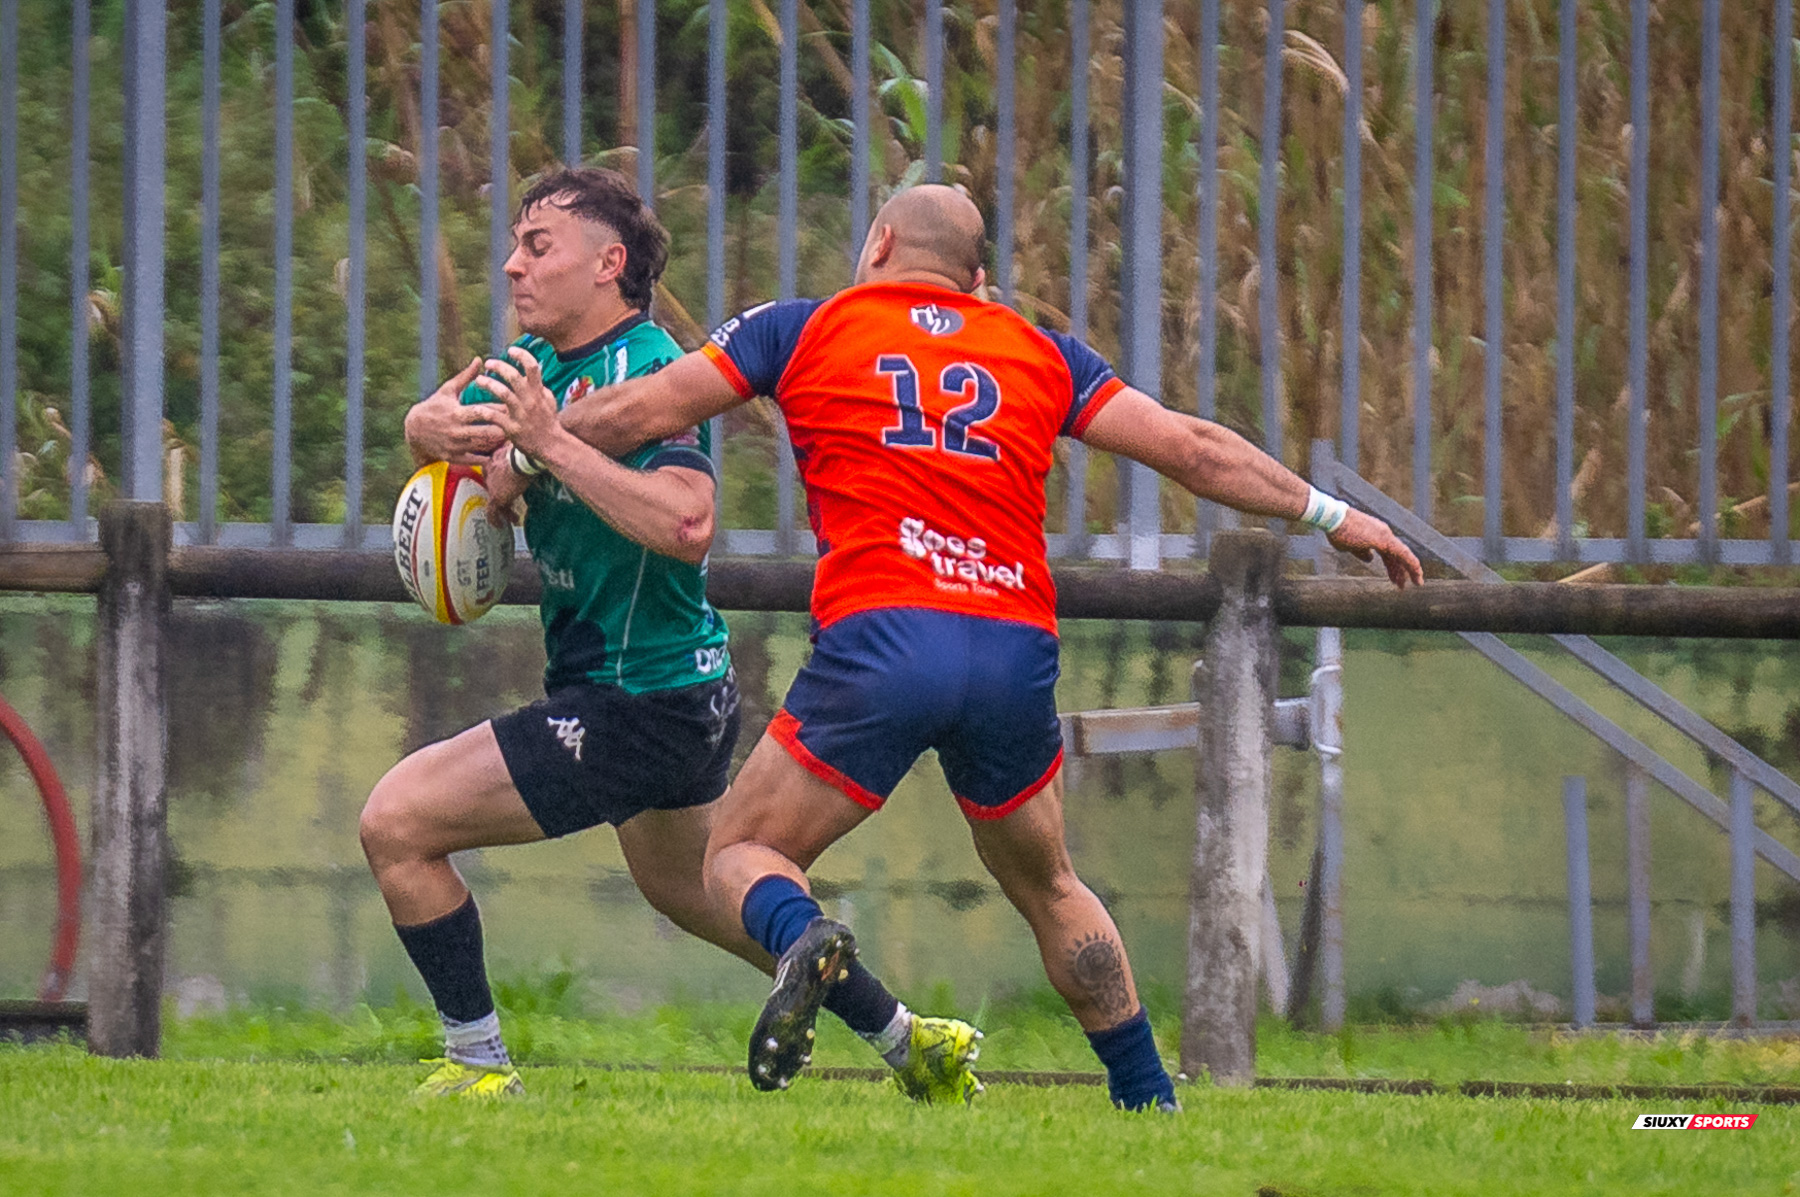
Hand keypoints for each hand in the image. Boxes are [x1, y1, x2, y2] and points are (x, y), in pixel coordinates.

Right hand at [404, 357, 505, 464]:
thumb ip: (466, 377)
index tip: (512, 408)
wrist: (414, 430)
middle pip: (486, 432)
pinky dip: (485, 457)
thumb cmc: (434, 406)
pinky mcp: (453, 457)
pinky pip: (474, 460)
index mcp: (456, 413)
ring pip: (482, 446)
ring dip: (497, 443)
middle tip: (518, 426)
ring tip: (512, 437)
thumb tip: (479, 360)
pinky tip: (496, 453)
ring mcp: (455, 445)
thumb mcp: (448, 390)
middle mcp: (456, 431)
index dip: (498, 410)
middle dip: (502, 429)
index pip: (481, 412)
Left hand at [473, 347, 566, 462]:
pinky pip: (495, 416)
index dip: (521, 355)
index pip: (532, 367)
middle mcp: (530, 400)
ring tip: (478, 380)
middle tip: (489, 363)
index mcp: (539, 392)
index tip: (511, 350)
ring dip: (489, 384)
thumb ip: (540, 388)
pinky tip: (476, 408)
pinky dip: (484, 411)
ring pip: (503, 393)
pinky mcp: (513, 428)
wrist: (552, 446)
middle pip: (514, 377)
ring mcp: (521, 414)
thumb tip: (534, 375)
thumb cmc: (549, 423)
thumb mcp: (550, 402)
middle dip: (499, 366)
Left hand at [483, 445, 524, 526]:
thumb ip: (522, 453)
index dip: (499, 480)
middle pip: (492, 486)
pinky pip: (492, 512)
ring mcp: (491, 485)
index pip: (492, 471)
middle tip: (509, 504)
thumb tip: (532, 448)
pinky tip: (500, 526)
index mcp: (494, 458)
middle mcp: (488, 471)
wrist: (522, 459)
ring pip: (494, 500)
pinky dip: (495, 520)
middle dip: (502, 496)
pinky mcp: (496, 497)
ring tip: (512, 518)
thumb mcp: (522, 450)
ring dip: (503, 510)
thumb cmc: (525, 452)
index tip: (507, 486)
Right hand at [1327, 509, 1424, 588]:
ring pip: (1403, 555)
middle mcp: (1384, 534)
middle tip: (1403, 585)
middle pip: (1397, 556)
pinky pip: (1404, 554)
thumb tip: (1370, 558)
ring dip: (1410, 570)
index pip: (1389, 554)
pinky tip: (1417, 573)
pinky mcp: (1385, 540)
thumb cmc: (1338, 531)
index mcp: (1376, 535)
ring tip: (1417, 583)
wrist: (1334, 519)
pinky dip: (1412, 564)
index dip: (1393, 567)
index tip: (1395, 579)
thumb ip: (1361, 552)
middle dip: (1400, 571)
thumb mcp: (1350, 546)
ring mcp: (1386, 536)